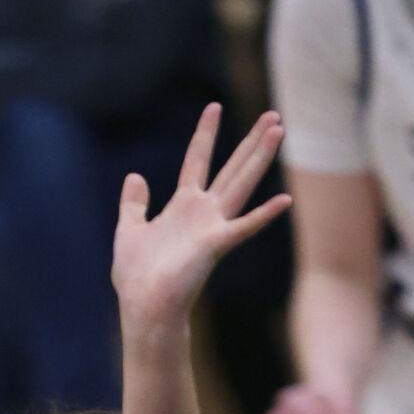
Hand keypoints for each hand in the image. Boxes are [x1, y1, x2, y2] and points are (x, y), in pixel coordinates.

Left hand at [112, 106, 291, 330]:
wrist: (144, 307)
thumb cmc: (137, 276)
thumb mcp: (129, 230)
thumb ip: (134, 204)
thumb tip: (135, 176)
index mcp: (182, 206)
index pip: (196, 160)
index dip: (205, 134)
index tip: (213, 107)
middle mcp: (202, 212)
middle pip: (231, 167)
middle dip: (250, 141)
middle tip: (272, 114)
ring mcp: (212, 227)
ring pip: (241, 184)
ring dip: (260, 158)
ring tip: (279, 130)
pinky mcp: (215, 245)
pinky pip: (244, 227)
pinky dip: (263, 215)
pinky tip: (285, 200)